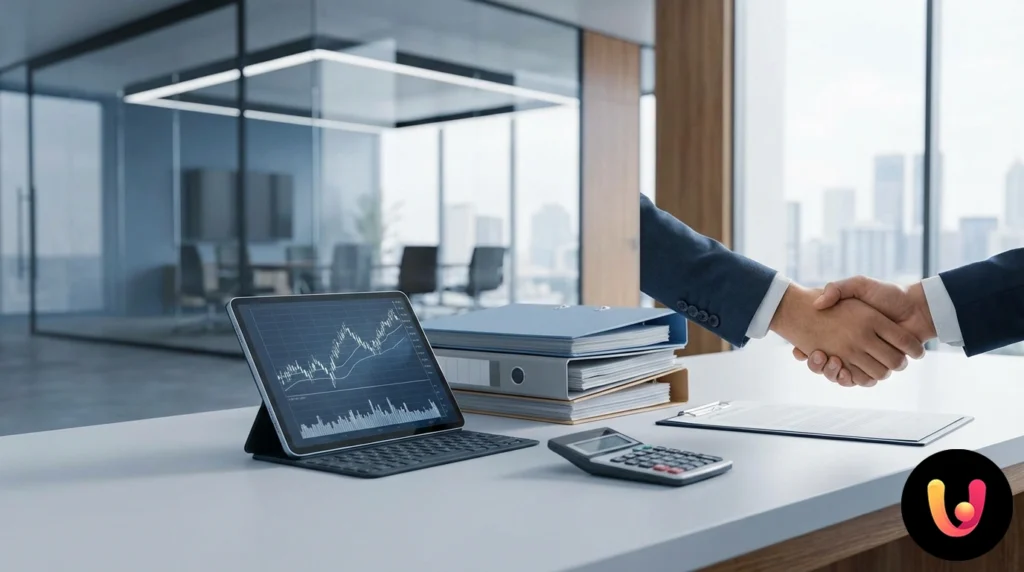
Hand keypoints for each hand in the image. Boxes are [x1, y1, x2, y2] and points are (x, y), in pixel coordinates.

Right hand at [770, 283, 925, 386]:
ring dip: (831, 373)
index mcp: (842, 329)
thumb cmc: (888, 294)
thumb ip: (837, 289)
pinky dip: (849, 379)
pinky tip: (843, 371)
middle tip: (816, 356)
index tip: (798, 351)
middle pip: (823, 365)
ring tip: (832, 361)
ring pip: (838, 375)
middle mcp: (850, 345)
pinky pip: (858, 380)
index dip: (803, 352)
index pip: (813, 345)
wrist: (917, 308)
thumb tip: (817, 304)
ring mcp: (862, 357)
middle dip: (816, 365)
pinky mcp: (876, 366)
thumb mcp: (859, 285)